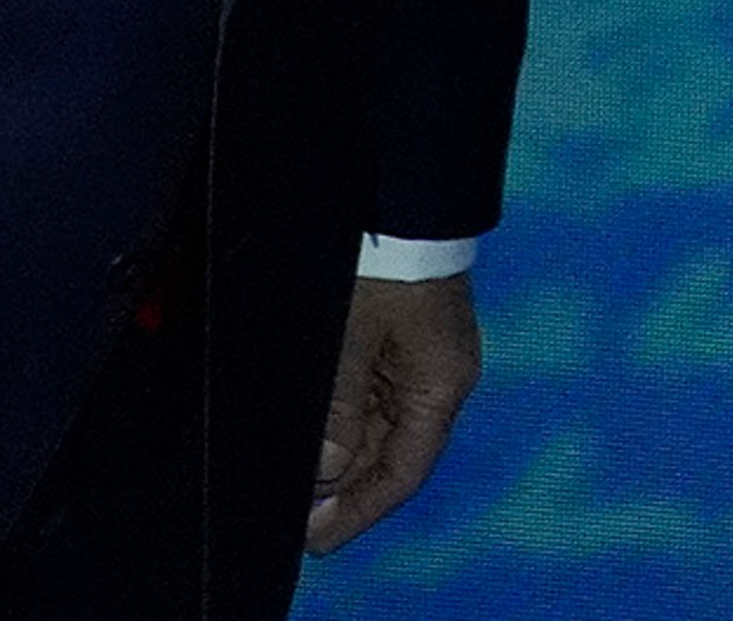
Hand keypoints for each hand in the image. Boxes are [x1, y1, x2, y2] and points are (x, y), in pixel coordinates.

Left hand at [308, 272, 480, 552]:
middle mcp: (437, 380)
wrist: (403, 194)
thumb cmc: (384, 261)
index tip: (316, 537)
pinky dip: (342, 422)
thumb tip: (326, 467)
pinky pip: (371, 397)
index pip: (404, 471)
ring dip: (340, 456)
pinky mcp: (401, 338)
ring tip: (294, 480)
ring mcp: (420, 359)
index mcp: (439, 386)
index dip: (359, 509)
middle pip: (389, 453)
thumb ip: (338, 406)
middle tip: (292, 514)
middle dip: (342, 487)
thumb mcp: (350, 336)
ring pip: (377, 428)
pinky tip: (312, 437)